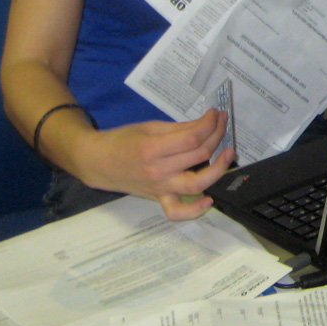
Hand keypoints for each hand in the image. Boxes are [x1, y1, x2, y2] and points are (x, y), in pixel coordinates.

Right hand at [71, 110, 234, 219]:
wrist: (98, 162)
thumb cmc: (122, 141)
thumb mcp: (150, 127)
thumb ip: (179, 129)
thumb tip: (206, 125)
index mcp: (152, 149)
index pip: (192, 138)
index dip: (210, 124)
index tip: (215, 114)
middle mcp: (157, 171)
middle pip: (199, 155)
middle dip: (216, 135)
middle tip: (221, 123)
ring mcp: (160, 187)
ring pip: (196, 183)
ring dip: (218, 168)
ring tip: (228, 152)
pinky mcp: (160, 198)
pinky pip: (177, 211)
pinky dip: (194, 210)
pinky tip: (209, 199)